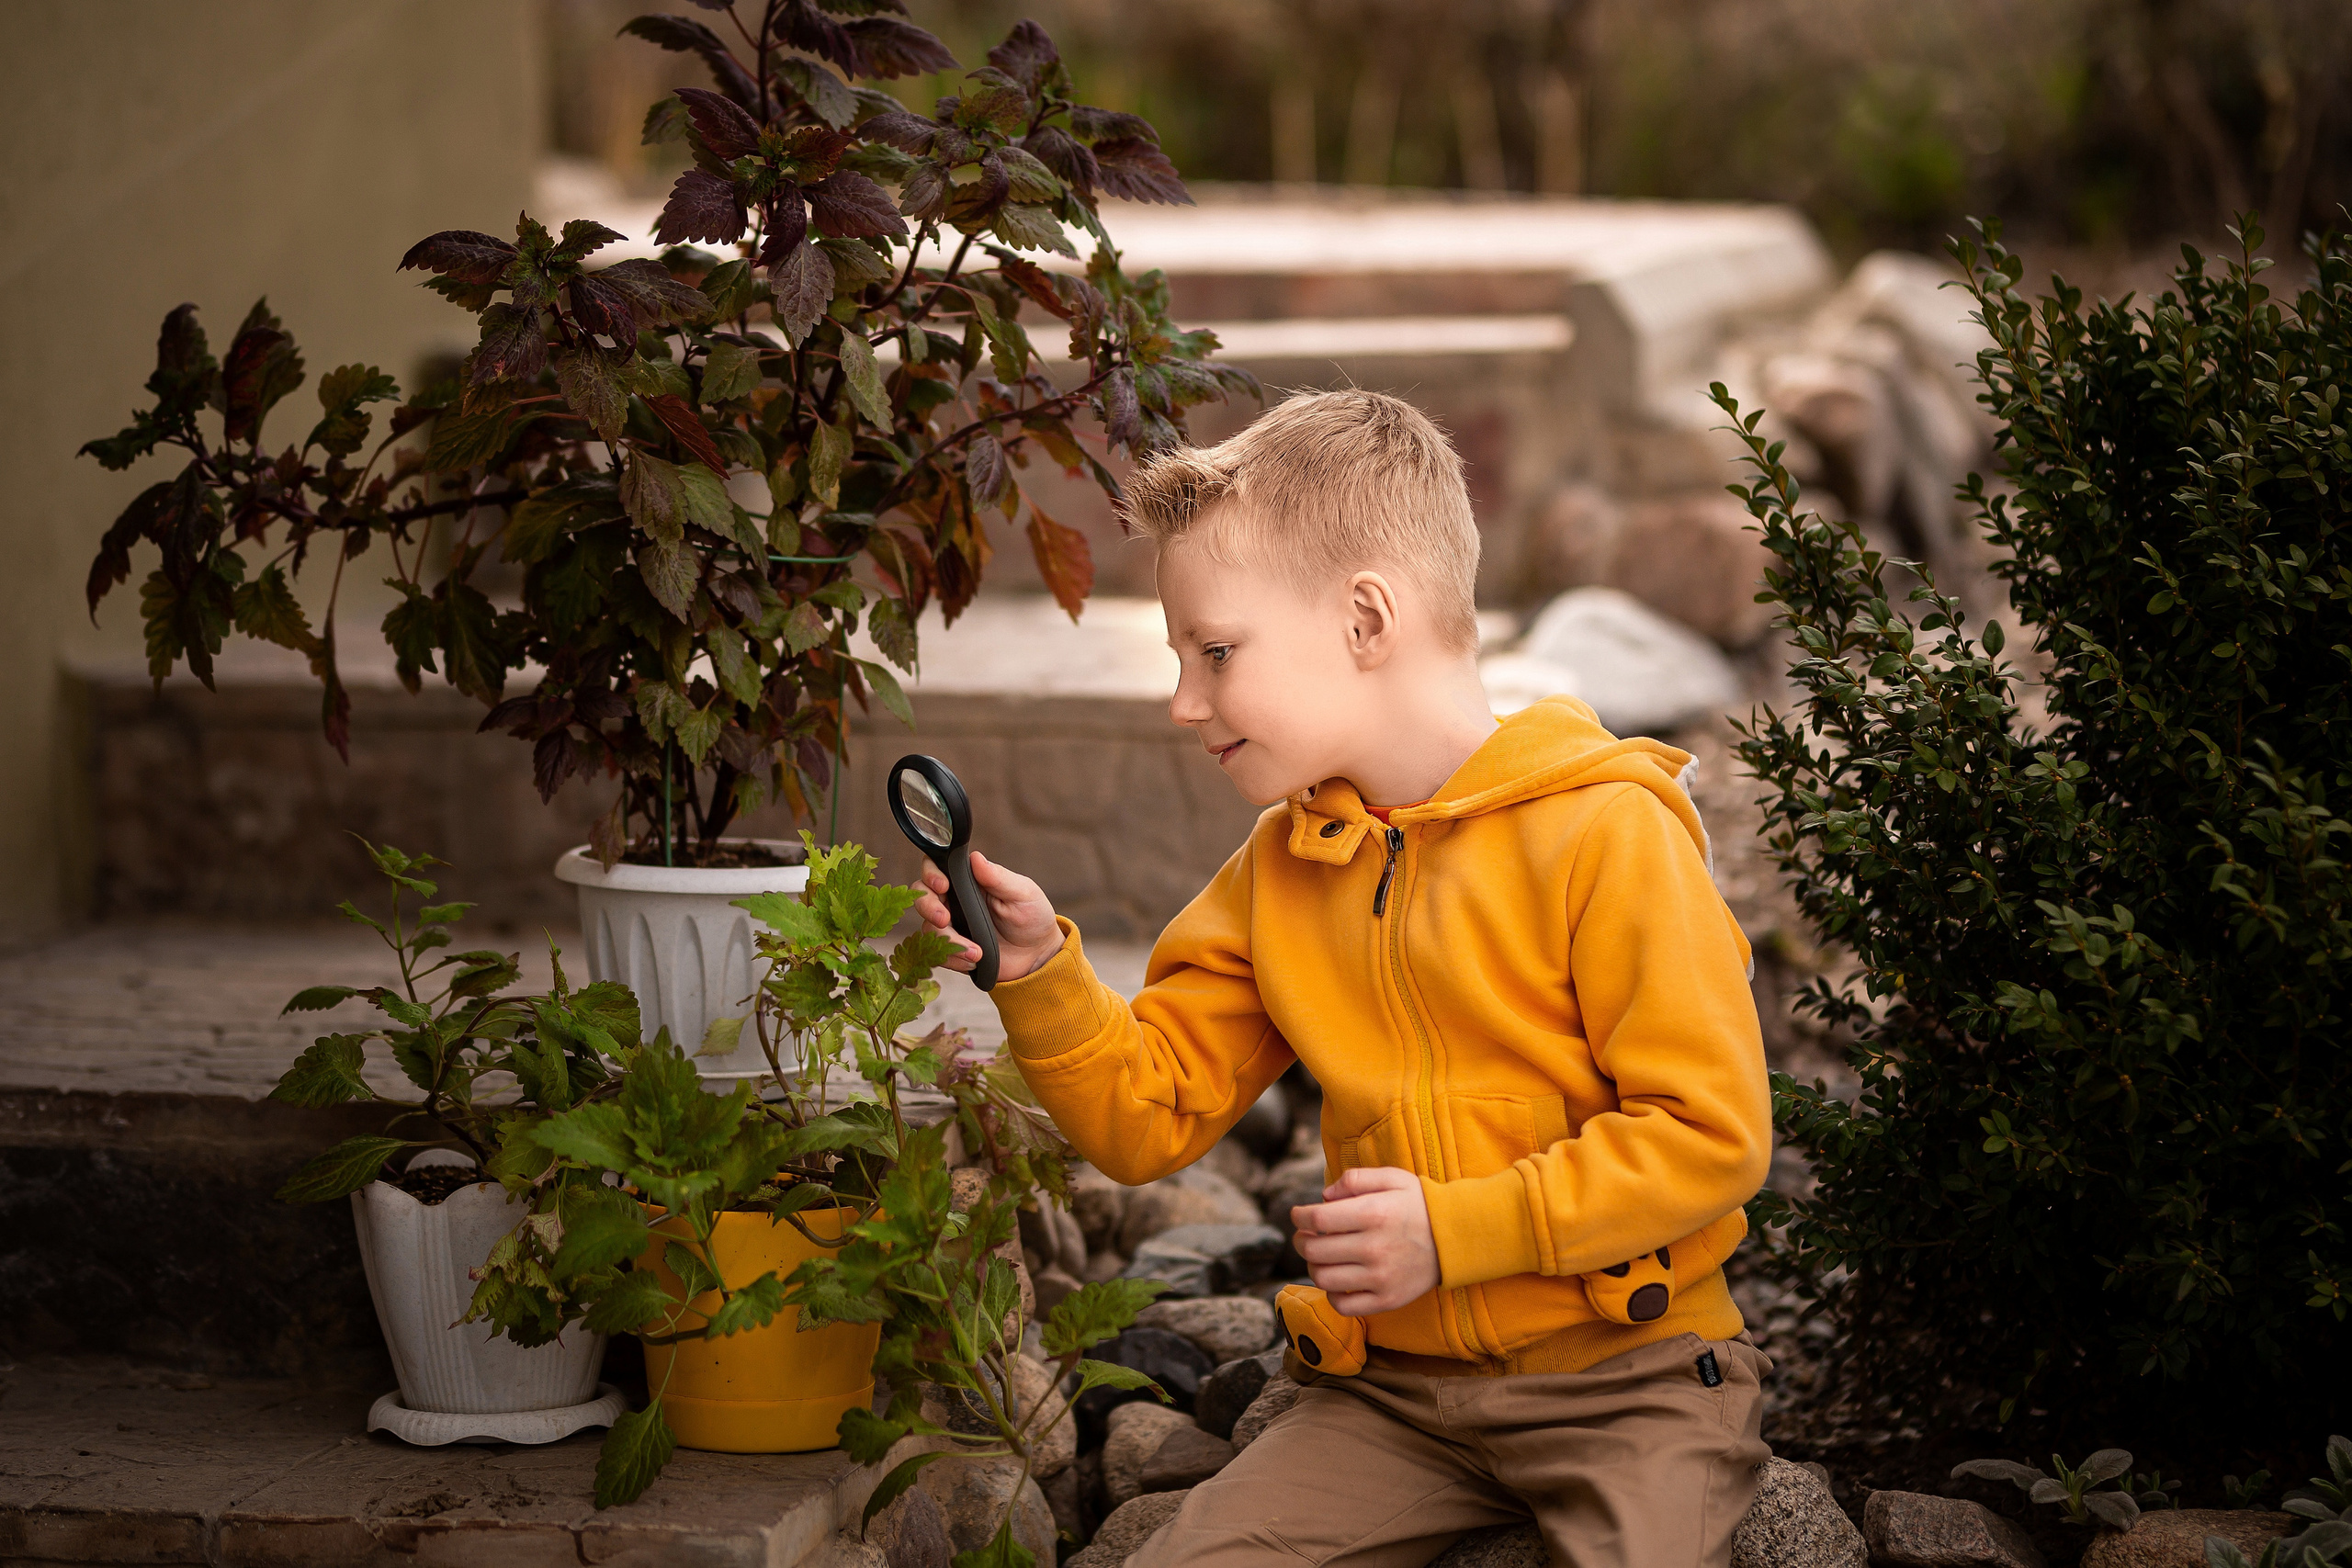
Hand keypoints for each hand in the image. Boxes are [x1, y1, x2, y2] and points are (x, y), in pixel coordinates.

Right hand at [913, 850, 1064, 983]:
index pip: (937, 868)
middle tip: (946, 920)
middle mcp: (955, 901)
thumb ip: (999, 877)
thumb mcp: (1022, 893)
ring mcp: (952, 926)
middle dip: (929, 908)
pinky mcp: (952, 950)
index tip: (942, 885)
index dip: (931, 874)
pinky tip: (975, 961)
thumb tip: (976, 858)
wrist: (1038, 955)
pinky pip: (937, 954)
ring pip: (928, 928)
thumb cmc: (1032, 916)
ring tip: (977, 952)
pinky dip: (954, 959)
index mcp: (969, 881)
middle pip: (922, 897)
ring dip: (949, 942)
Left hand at [1291, 1166, 1438, 1316]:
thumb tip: (1323, 1196)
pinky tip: (1337, 1280)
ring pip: (1323, 1278)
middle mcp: (1374, 1248)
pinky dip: (1331, 1295)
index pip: (1317, 1219)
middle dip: (1300, 1240)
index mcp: (1373, 1214)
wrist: (1457, 1239)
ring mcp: (1380, 1278)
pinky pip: (1343, 1306)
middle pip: (1314, 1250)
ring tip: (1319, 1256)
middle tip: (1304, 1235)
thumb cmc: (1420, 1204)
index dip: (1299, 1216)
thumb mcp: (1393, 1178)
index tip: (1298, 1215)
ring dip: (1313, 1265)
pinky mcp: (1387, 1300)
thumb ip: (1355, 1179)